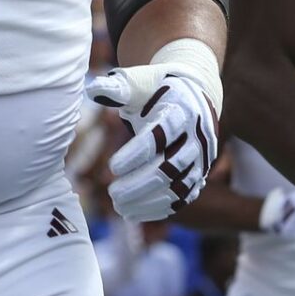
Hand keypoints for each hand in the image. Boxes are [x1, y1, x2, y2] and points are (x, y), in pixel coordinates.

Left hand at [86, 67, 216, 219]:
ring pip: (177, 188)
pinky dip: (160, 209)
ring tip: (119, 207)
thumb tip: (94, 89)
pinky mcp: (200, 175)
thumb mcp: (140, 82)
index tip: (112, 167)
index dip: (135, 155)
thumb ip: (118, 87)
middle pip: (169, 168)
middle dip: (139, 185)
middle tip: (112, 194)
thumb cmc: (157, 89)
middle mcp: (196, 137)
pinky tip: (135, 213)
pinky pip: (183, 198)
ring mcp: (201, 159)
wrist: (193, 96)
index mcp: (181, 111)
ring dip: (147, 201)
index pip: (159, 138)